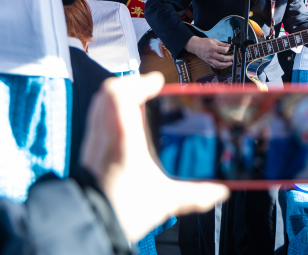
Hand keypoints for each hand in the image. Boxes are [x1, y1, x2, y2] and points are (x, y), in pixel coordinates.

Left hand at [81, 73, 228, 242]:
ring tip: (137, 97)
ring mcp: (94, 143)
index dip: (141, 83)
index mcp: (125, 140)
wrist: (94, 225)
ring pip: (99, 102)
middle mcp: (106, 136)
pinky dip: (110, 110)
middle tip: (149, 86)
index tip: (157, 81)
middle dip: (131, 83)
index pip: (124, 96)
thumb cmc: (123, 212)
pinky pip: (96, 118)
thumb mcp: (166, 201)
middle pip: (109, 93)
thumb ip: (195, 196)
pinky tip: (124, 123)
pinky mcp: (89, 152)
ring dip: (119, 94)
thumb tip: (218, 193)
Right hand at [186, 36, 232, 69]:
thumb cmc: (204, 42)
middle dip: (230, 58)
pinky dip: (220, 67)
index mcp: (213, 48)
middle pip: (223, 58)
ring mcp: (210, 59)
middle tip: (233, 57)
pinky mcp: (208, 62)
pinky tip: (224, 66)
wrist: (196, 46)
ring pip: (219, 64)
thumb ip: (222, 43)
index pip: (224, 50)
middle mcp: (211, 54)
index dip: (227, 49)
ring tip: (230, 63)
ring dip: (226, 65)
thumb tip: (228, 45)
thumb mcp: (213, 40)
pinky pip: (215, 66)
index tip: (228, 49)